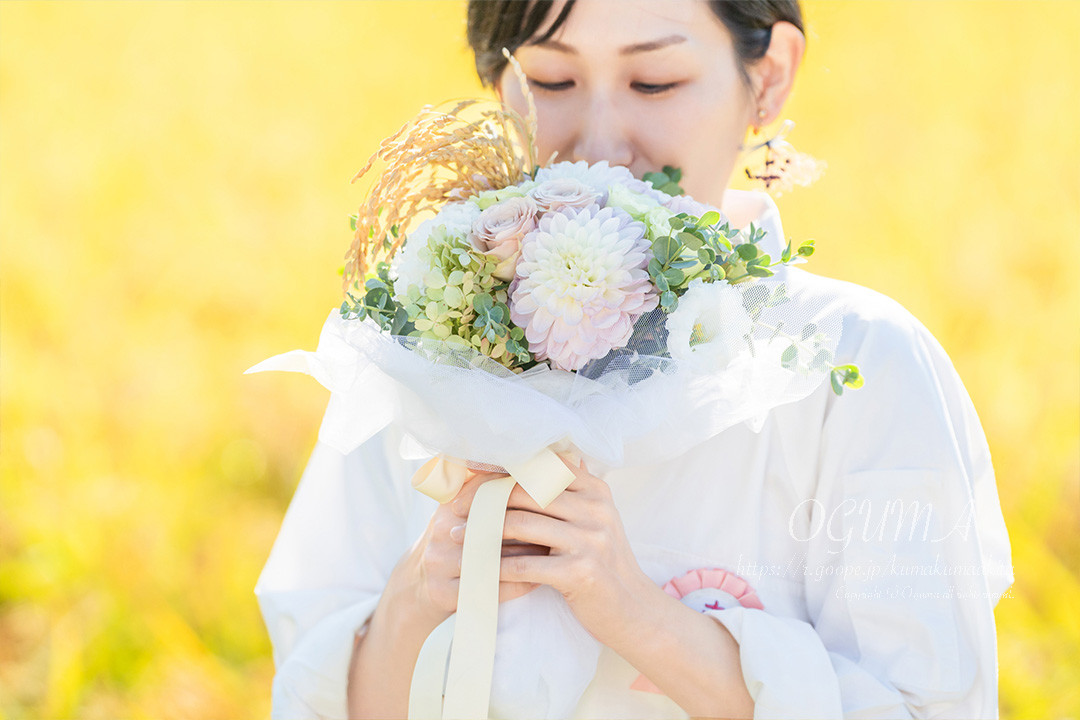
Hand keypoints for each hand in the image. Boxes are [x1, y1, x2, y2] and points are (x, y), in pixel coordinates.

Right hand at [386, 469, 541, 634]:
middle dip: (530, 524)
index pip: (489, 489)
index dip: (523, 491)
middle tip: (561, 524)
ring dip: (529, 556)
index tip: (554, 493)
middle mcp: (442, 530)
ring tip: (556, 551)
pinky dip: (520, 583)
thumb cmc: (458, 540)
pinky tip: (541, 578)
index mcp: (450, 504)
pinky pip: (491, 587)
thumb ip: (492, 483)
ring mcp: (440, 562)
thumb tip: (541, 459)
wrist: (418, 586)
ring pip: (495, 557)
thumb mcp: (465, 507)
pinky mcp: (444, 593)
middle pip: (495, 523)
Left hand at [467, 454, 656, 646]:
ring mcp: (590, 540)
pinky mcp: (580, 573)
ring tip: (458, 537)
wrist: (633, 609)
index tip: (472, 481)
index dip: (502, 472)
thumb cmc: (604, 562)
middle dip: (485, 499)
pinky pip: (525, 565)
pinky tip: (478, 568)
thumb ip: (568, 491)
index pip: (539, 467)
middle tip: (456, 509)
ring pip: (521, 525)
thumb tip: (528, 462)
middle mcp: (595, 509)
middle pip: (525, 492)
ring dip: (482, 532)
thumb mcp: (595, 517)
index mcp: (595, 489)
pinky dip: (496, 566)